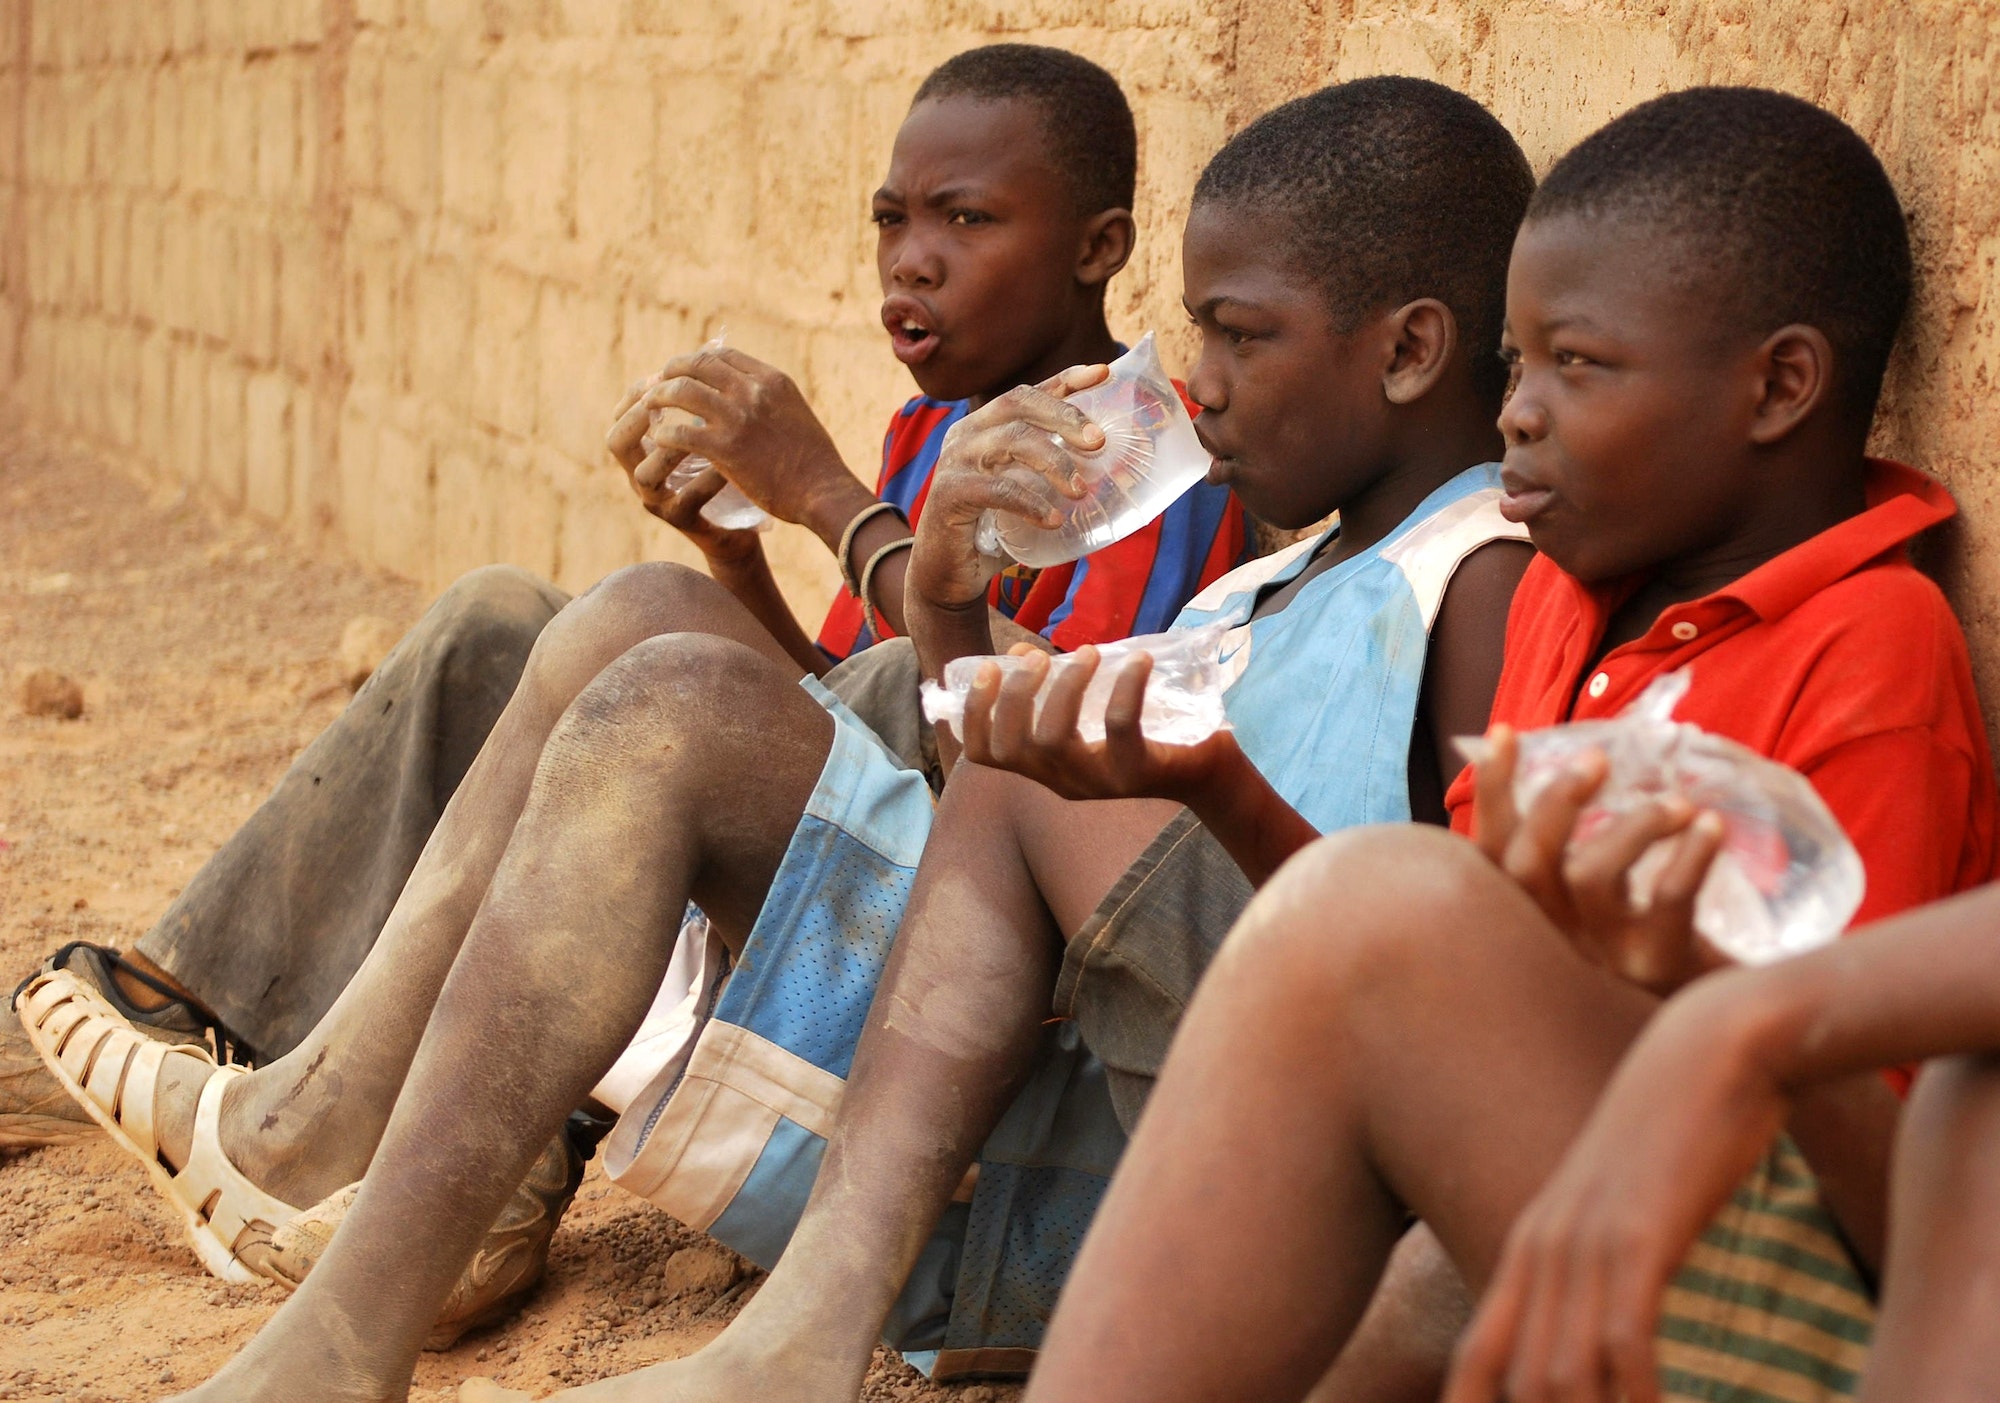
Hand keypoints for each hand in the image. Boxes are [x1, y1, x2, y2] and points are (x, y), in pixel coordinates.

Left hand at [603, 347, 854, 527]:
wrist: (823, 491)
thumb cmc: (814, 461)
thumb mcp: (796, 413)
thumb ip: (770, 400)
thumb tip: (750, 396)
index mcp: (771, 380)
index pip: (723, 355)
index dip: (697, 361)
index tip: (683, 372)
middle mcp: (753, 391)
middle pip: (697, 365)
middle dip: (671, 372)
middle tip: (657, 385)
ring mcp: (737, 418)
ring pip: (682, 391)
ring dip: (659, 397)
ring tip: (648, 407)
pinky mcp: (725, 448)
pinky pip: (679, 432)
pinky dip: (663, 433)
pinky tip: (658, 439)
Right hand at [603, 374, 767, 568]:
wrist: (740, 523)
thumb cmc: (725, 467)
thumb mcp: (712, 429)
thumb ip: (702, 399)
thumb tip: (709, 348)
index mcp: (641, 450)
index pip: (620, 414)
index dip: (635, 393)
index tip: (660, 374)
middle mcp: (640, 476)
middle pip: (616, 442)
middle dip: (640, 417)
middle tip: (670, 399)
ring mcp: (658, 502)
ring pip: (645, 474)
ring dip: (671, 448)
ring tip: (702, 430)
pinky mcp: (683, 522)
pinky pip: (688, 499)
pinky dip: (708, 478)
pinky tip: (727, 465)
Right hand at [906, 365, 1109, 613]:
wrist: (946, 574)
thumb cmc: (991, 530)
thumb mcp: (1023, 491)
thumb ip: (1048, 473)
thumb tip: (1109, 467)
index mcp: (984, 426)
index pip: (1028, 393)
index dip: (1065, 379)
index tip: (1102, 373)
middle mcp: (966, 434)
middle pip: (1018, 404)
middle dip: (1064, 417)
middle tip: (1099, 442)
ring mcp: (954, 461)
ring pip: (1011, 441)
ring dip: (1054, 462)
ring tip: (1080, 491)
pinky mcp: (949, 494)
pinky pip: (998, 489)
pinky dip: (1031, 503)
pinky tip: (1054, 520)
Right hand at [957, 646, 1238, 804]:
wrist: (1206, 774)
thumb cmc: (1143, 735)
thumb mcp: (1090, 713)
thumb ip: (1053, 689)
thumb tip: (1017, 654)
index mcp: (1044, 769)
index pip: (984, 754)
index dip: (973, 713)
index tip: (986, 669)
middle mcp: (1063, 781)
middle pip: (1013, 746)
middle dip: (1016, 694)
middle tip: (1038, 656)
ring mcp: (1098, 782)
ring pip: (1055, 739)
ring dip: (1065, 687)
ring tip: (1087, 652)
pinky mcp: (1137, 773)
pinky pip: (1119, 726)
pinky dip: (1125, 686)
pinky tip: (1138, 659)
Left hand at [1443, 977, 1792, 1402]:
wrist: (1710, 1049)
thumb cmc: (1675, 1132)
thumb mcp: (1620, 1205)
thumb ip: (1601, 1262)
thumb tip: (1603, 1321)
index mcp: (1527, 1248)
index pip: (1476, 1363)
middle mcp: (1540, 1251)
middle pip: (1515, 1384)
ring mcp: (1584, 1243)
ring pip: (1563, 1376)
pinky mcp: (1638, 1237)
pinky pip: (1623, 1343)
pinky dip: (1637, 1393)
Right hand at [1472, 726, 1728, 996]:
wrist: (1720, 1037)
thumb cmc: (1654, 961)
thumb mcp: (1601, 916)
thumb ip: (1575, 862)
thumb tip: (1574, 771)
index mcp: (1530, 921)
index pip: (1489, 855)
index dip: (1492, 793)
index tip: (1504, 732)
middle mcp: (1552, 943)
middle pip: (1526, 866)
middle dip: (1555, 802)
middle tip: (1598, 758)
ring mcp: (1603, 961)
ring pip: (1591, 878)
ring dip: (1634, 826)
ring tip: (1679, 802)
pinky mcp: (1659, 970)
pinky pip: (1667, 903)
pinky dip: (1688, 857)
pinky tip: (1711, 826)